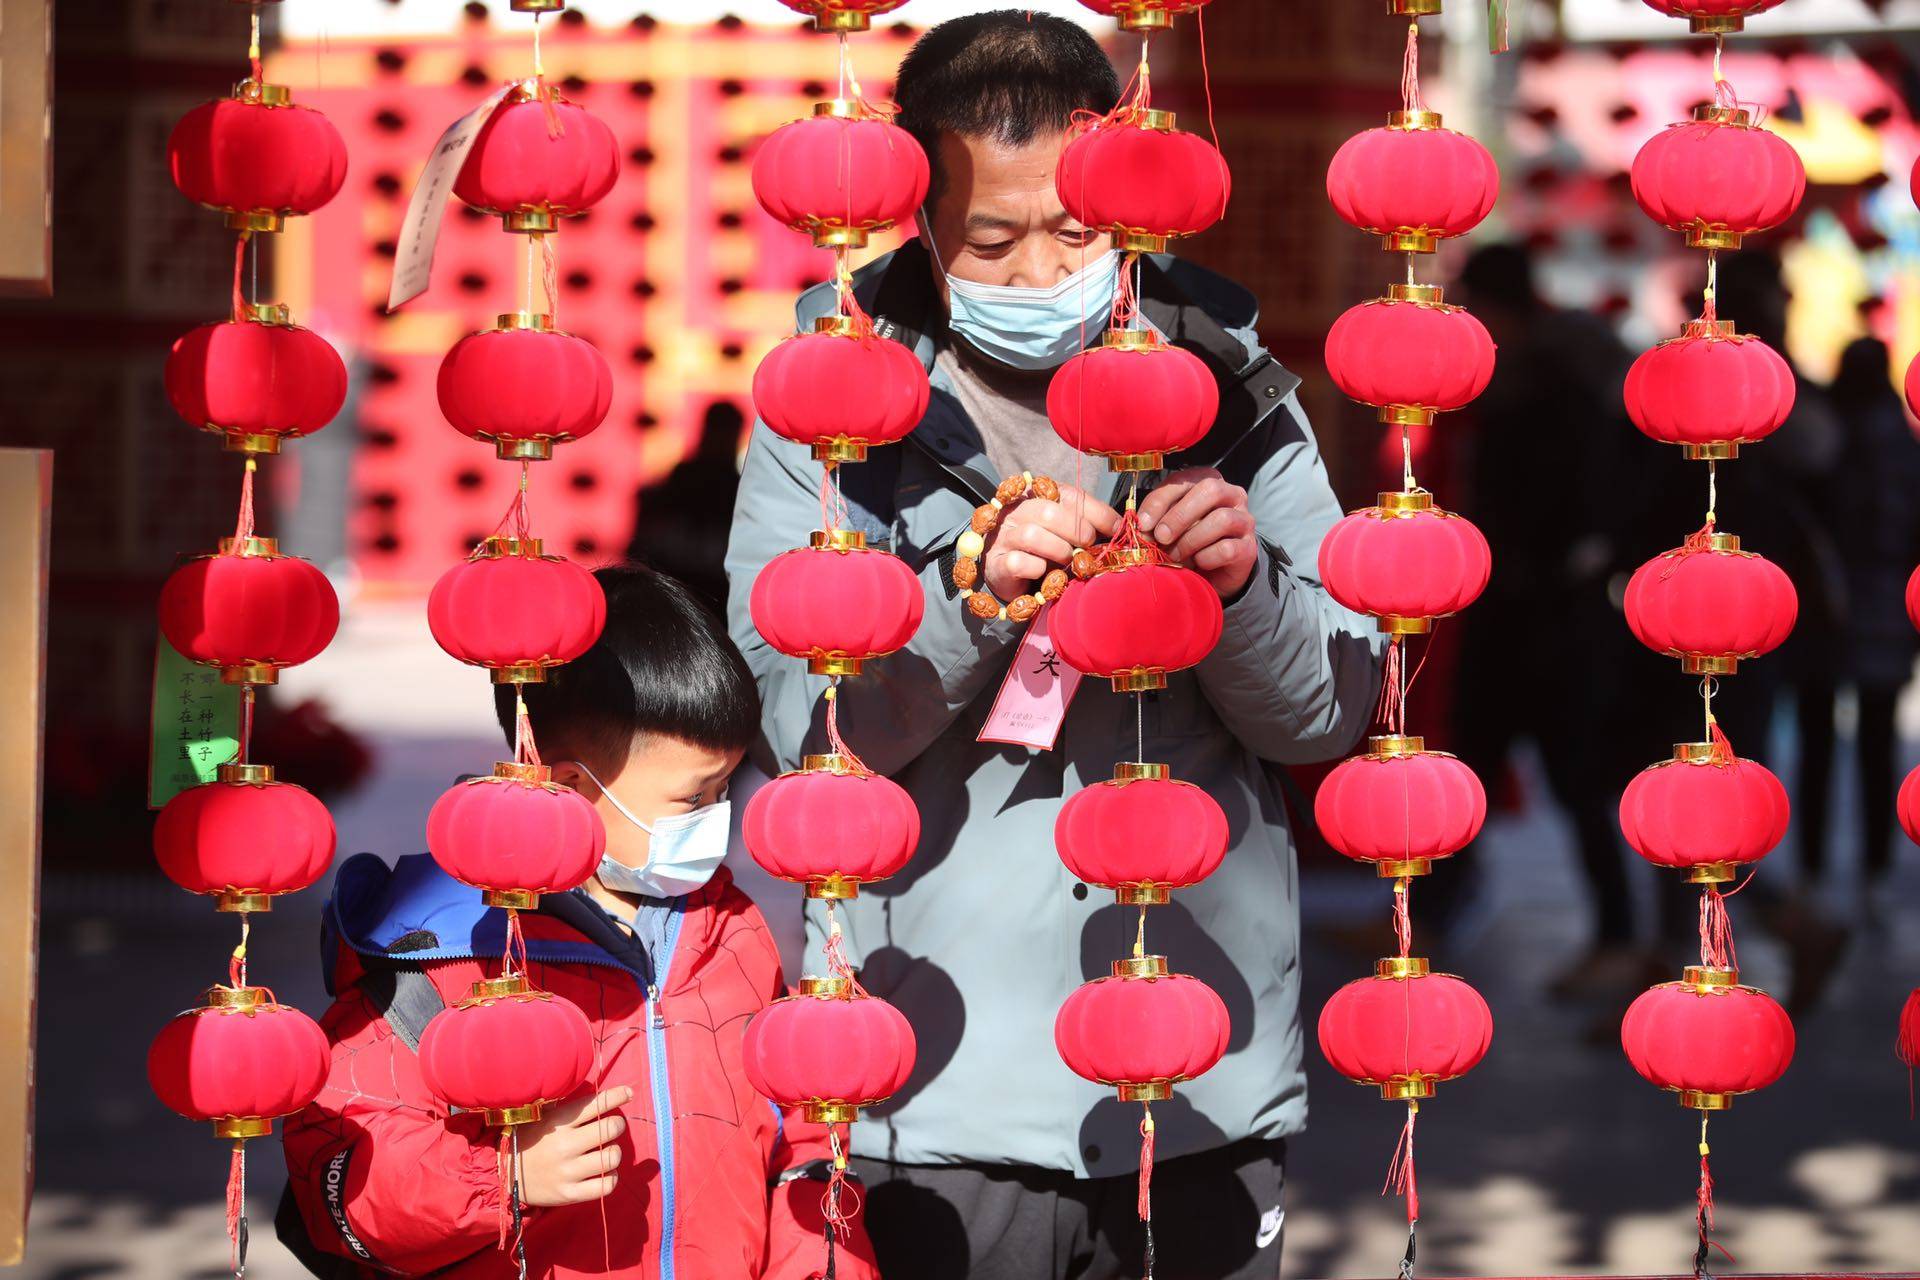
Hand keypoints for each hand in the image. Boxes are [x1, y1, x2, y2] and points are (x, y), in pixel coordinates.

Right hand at [517, 1086, 631, 1207]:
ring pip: (612, 1157)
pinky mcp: (569, 1194)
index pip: (596, 1104)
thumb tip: (606, 1096)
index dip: (617, 1096)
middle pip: (610, 1129)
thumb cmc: (531, 1140)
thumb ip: (572, 1109)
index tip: (628, 1093)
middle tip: (612, 1127)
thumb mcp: (545, 1117)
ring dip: (614, 1152)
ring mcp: (567, 1171)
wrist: (504, 1174)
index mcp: (559, 1122)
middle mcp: (565, 1145)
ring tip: (606, 1151)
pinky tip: (605, 1172)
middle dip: (617, 1125)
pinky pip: (605, 1186)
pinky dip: (612, 1178)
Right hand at [982, 485, 1119, 600]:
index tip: (1117, 528)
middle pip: (1050, 513)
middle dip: (1078, 532)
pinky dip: (1037, 569)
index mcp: (1039, 495)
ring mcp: (1005, 535)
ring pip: (1033, 535)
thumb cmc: (1044, 547)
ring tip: (1068, 560)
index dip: (1098, 513)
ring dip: (1059, 551)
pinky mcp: (997, 562)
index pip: (1071, 496)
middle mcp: (1019, 510)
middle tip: (1089, 547)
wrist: (1008, 569)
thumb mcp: (1067, 529)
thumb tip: (1120, 527)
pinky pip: (1019, 562)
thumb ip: (1088, 522)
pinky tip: (1044, 572)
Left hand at [1136, 468, 1257, 598]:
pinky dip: (1207, 557)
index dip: (1160, 501)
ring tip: (1175, 555)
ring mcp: (1244, 520)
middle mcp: (1232, 495)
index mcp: (1208, 481)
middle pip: (1210, 490)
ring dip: (1191, 540)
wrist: (1212, 574)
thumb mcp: (1168, 528)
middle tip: (1161, 537)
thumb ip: (1156, 522)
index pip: (1184, 480)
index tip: (1143, 524)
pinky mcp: (1249, 547)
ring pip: (1221, 519)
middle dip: (1179, 515)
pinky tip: (1198, 562)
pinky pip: (1228, 548)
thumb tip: (1142, 529)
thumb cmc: (1187, 543)